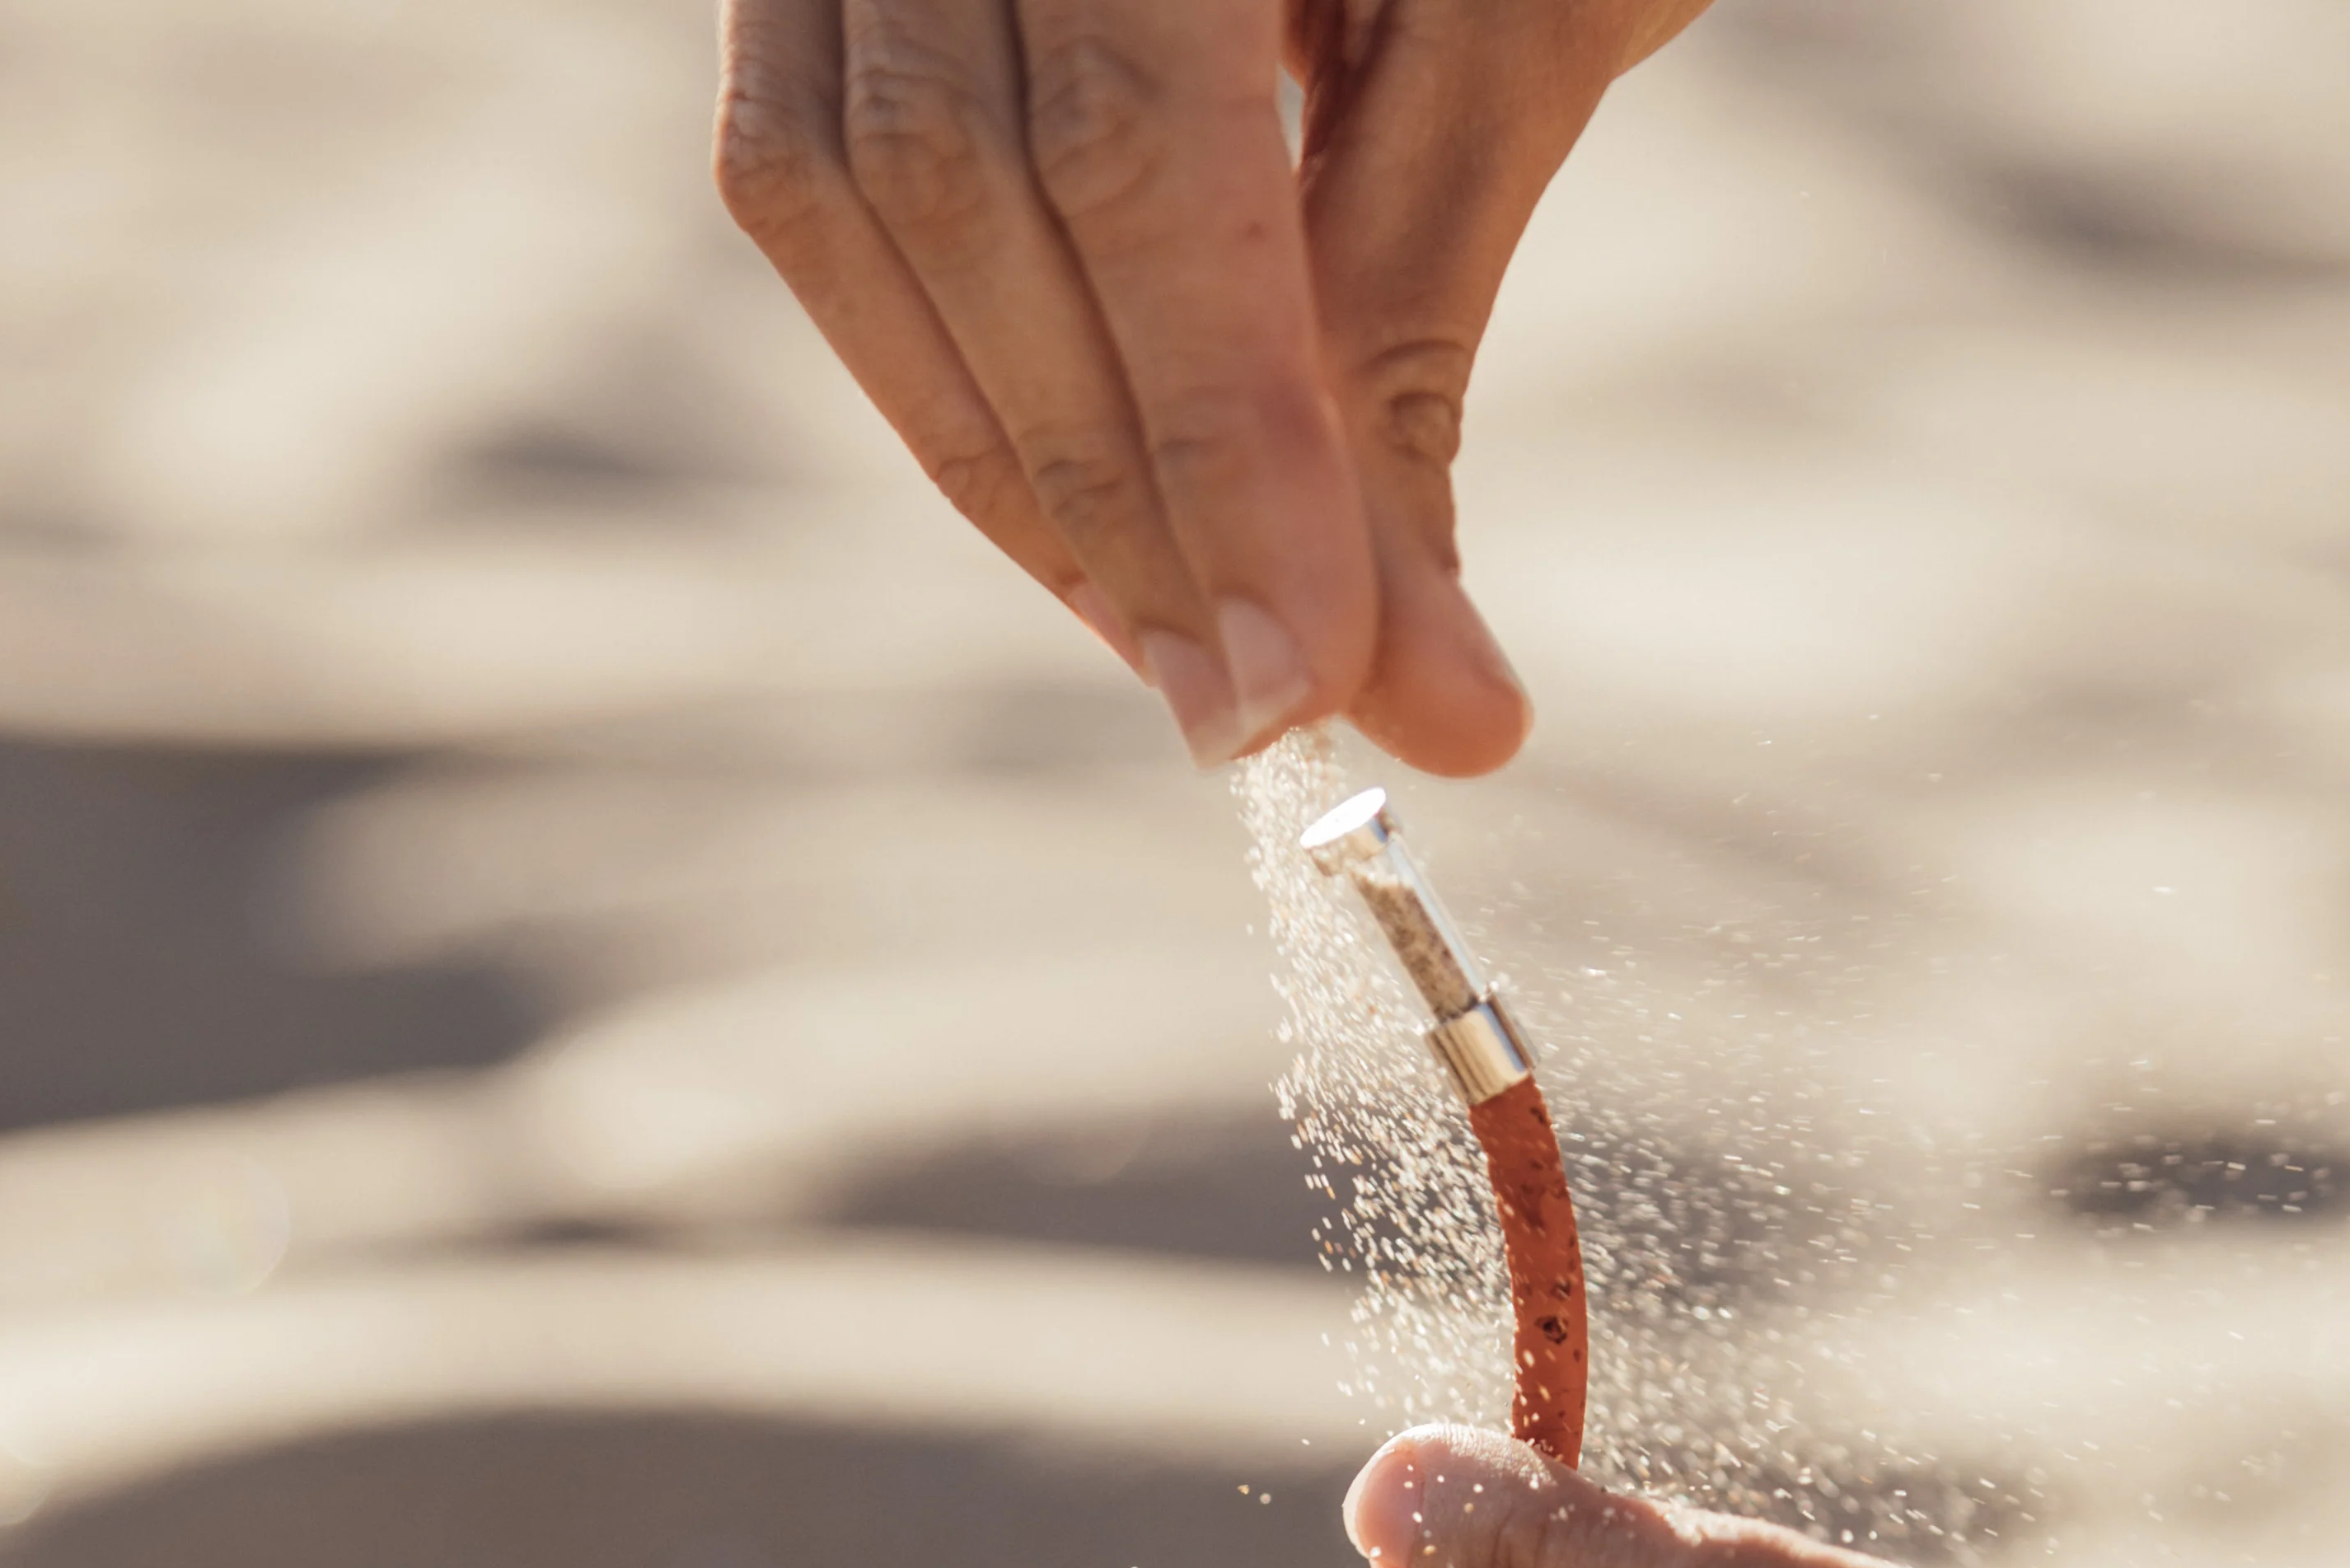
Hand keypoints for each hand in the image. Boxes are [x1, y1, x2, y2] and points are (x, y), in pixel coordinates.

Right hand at [713, 0, 1713, 775]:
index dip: (1218, 445)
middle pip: (951, 184)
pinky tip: (1078, 488)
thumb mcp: (1535, 2)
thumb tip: (1426, 703)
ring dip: (1009, 461)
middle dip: (1110, 495)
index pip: (1132, 141)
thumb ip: (1422, 330)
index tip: (1309, 686)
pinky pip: (813, 164)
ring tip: (1178, 634)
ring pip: (841, 193)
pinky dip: (945, 357)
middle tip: (1256, 714)